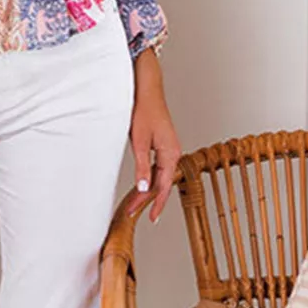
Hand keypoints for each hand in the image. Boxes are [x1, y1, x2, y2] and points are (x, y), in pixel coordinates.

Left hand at [129, 51, 180, 222]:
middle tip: (134, 213)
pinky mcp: (162, 145)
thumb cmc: (143, 111)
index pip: (164, 186)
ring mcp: (169, 149)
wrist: (146, 89)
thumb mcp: (139, 142)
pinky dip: (150, 178)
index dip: (156, 203)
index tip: (151, 217)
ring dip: (149, 190)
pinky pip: (159, 167)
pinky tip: (143, 185)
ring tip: (136, 204)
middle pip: (163, 183)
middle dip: (149, 200)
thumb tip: (144, 188)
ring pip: (161, 176)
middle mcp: (173, 152)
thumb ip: (142, 166)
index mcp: (171, 153)